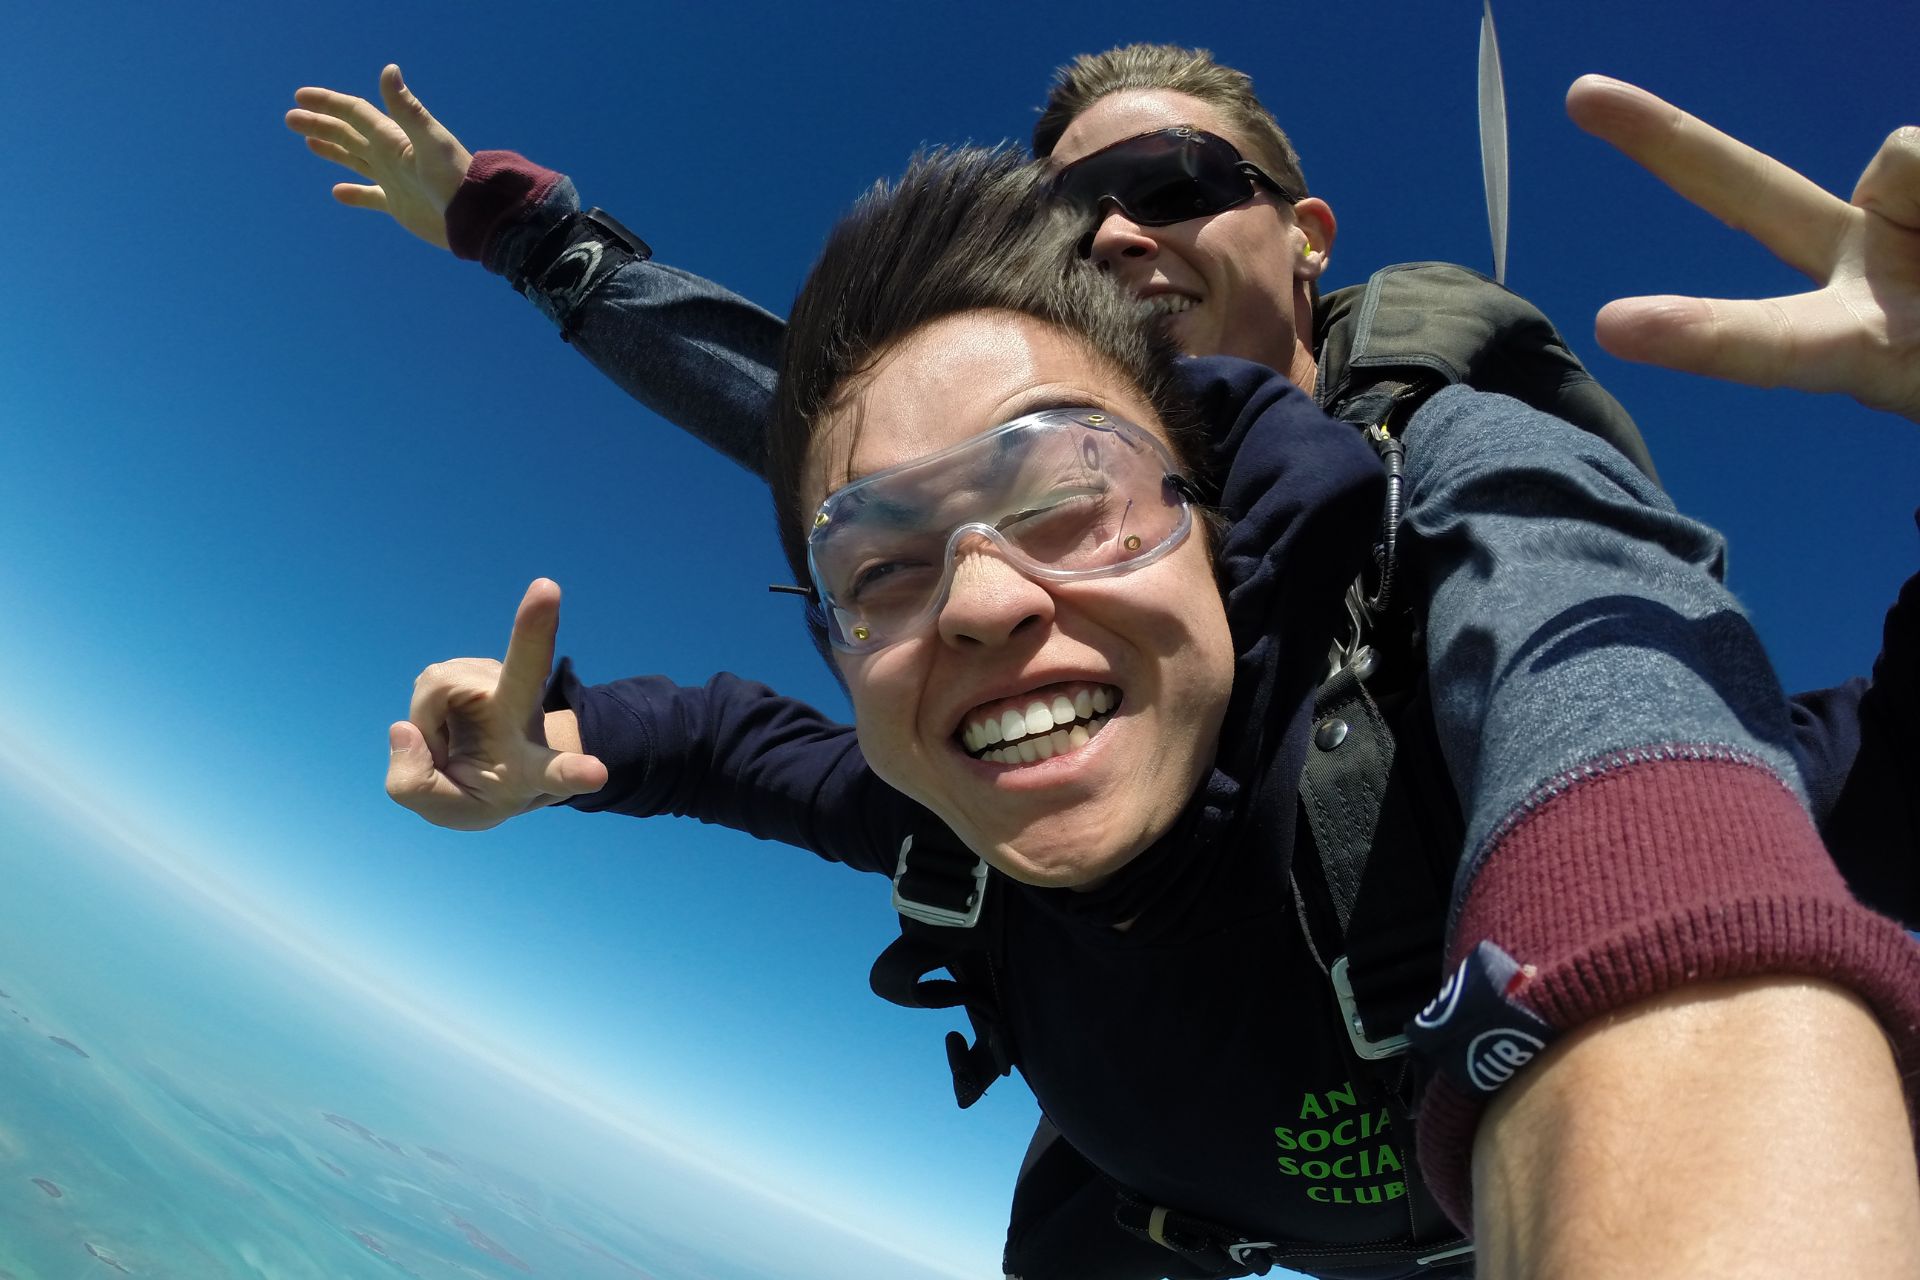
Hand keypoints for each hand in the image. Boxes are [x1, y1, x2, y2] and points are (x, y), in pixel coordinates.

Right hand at [287, 64, 473, 249]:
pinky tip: (338, 192)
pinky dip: (354, 194)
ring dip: (332, 149)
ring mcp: (393, 179)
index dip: (329, 102)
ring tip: (308, 141)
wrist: (475, 216)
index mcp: (394, 138)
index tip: (300, 96)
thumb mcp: (429, 141)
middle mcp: (391, 155)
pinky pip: (370, 196)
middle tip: (290, 118)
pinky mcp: (398, 204)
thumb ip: (406, 109)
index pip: (355, 112)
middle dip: (321, 123)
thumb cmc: (455, 178)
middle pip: (349, 134)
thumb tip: (389, 69)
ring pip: (355, 160)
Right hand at [386, 579, 607, 829]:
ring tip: (450, 746)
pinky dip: (426, 713)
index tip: (596, 772)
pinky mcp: (477, 668)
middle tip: (548, 588)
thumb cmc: (478, 790)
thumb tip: (404, 728)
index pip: (552, 771)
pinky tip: (447, 725)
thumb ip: (414, 785)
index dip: (570, 772)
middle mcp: (522, 716)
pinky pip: (430, 684)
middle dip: (534, 627)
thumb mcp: (448, 811)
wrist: (489, 762)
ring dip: (428, 724)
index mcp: (530, 768)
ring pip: (437, 688)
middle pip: (529, 667)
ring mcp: (501, 683)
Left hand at [1568, 75, 1919, 422]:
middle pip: (1749, 192)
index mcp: (1857, 342)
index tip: (1613, 325)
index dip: (1705, 335)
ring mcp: (1889, 213)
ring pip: (1907, 155)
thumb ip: (1897, 310)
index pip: (1772, 342)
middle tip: (1581, 95)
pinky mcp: (1918, 167)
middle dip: (1666, 142)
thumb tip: (1906, 173)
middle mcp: (1854, 268)